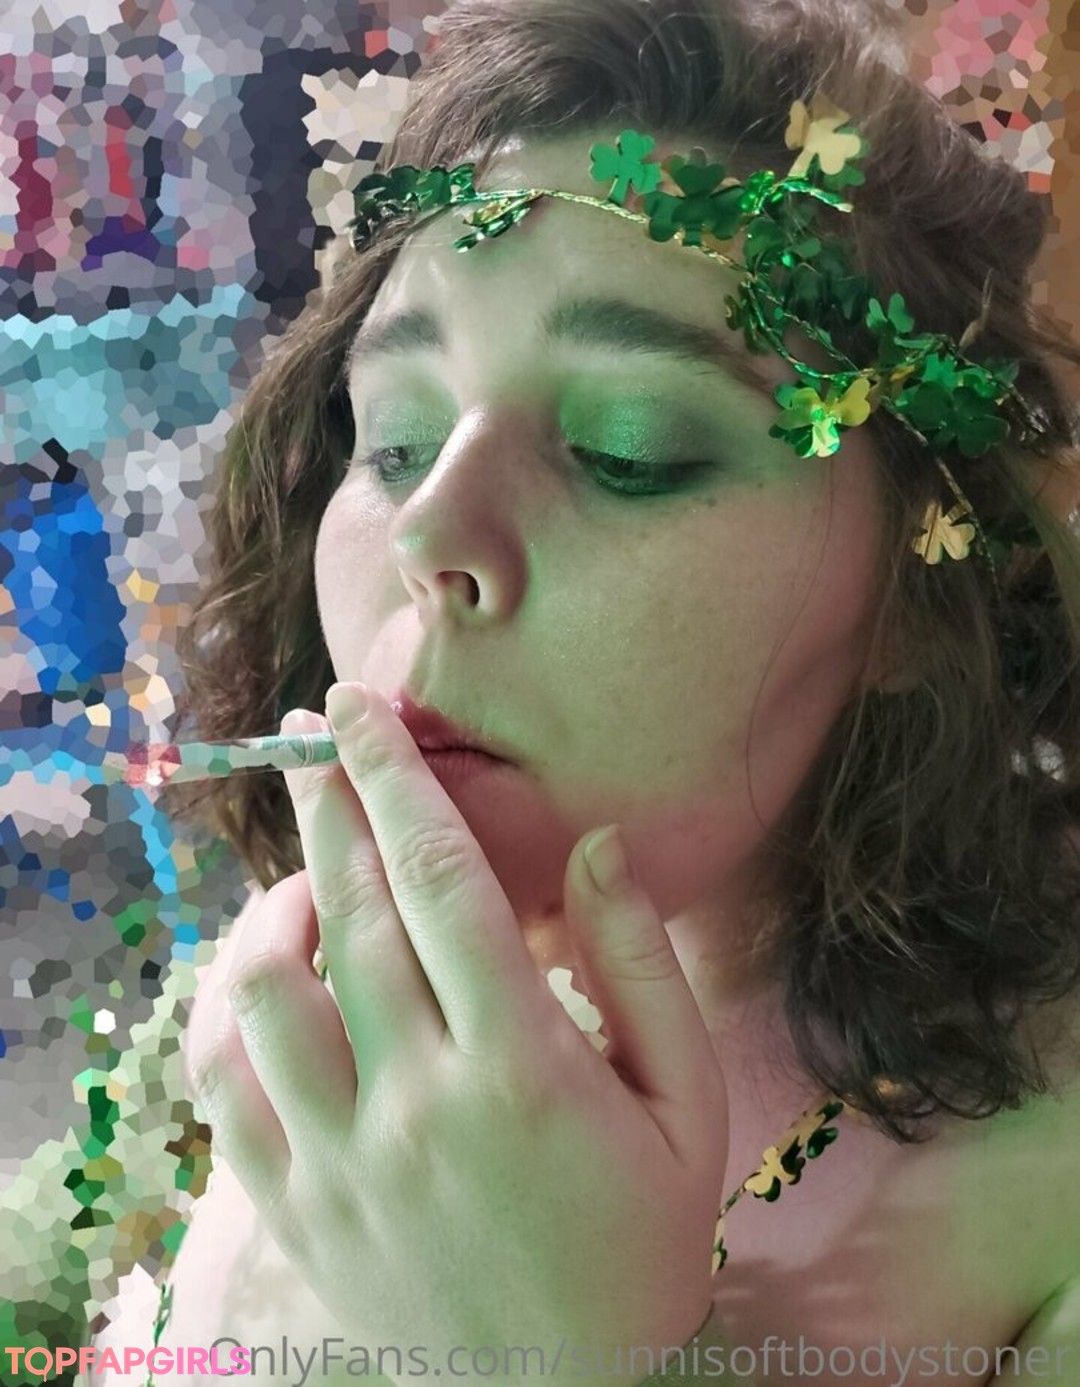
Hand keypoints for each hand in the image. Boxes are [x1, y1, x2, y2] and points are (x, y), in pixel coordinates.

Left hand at [186, 682, 729, 1385]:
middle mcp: (417, 1102)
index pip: (439, 883)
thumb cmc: (642, 1242)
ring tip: (310, 872)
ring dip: (276, 905)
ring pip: (264, 990)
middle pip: (349, 912)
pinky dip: (228, 1009)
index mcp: (523, 1068)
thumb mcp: (688, 1107)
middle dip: (330, 802)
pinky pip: (225, 1086)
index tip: (360, 707)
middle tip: (318, 737)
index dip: (395, 779)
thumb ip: (642, 968)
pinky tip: (266, 977)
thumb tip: (597, 846)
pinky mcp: (296, 1207)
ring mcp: (341, 1160)